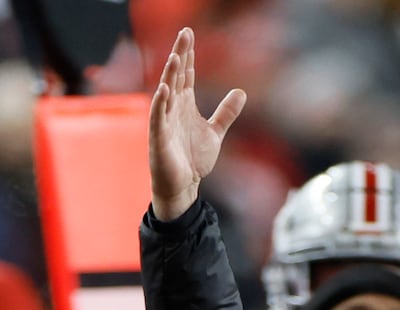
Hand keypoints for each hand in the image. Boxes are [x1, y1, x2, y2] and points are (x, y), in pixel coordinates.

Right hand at [148, 28, 245, 221]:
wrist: (184, 185)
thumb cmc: (194, 158)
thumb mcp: (215, 132)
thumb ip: (226, 112)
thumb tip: (241, 92)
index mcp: (185, 104)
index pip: (186, 74)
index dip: (189, 54)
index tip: (189, 33)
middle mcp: (173, 108)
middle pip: (176, 76)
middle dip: (181, 55)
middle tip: (185, 33)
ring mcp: (164, 121)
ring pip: (166, 92)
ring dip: (171, 74)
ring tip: (177, 56)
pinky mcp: (159, 137)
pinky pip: (157, 117)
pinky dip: (160, 103)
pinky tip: (164, 89)